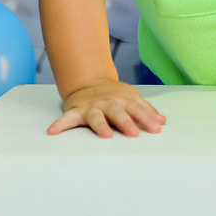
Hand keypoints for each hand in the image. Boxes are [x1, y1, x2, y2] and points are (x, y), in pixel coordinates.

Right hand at [47, 79, 165, 137]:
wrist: (89, 82)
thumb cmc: (115, 96)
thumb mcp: (132, 98)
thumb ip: (146, 110)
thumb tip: (162, 121)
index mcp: (123, 101)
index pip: (137, 109)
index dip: (147, 119)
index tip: (156, 129)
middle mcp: (108, 104)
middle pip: (118, 113)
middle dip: (126, 122)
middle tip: (133, 133)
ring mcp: (92, 108)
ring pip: (96, 117)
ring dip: (100, 125)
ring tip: (104, 134)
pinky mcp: (76, 111)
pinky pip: (67, 119)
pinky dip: (59, 125)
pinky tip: (53, 131)